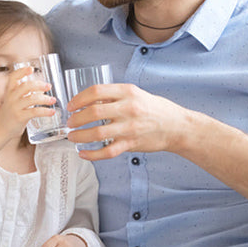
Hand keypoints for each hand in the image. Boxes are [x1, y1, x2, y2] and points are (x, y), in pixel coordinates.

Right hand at [0, 67, 55, 139]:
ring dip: (45, 99)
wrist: (0, 130)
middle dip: (39, 85)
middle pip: (26, 86)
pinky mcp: (20, 117)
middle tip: (48, 86)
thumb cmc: (9, 115)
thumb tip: (40, 88)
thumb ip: (23, 94)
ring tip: (53, 100)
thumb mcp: (13, 101)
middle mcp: (11, 98)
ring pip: (32, 99)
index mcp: (9, 92)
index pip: (13, 78)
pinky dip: (45, 111)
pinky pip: (35, 112)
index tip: (31, 69)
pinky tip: (51, 112)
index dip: (21, 72)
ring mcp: (15, 107)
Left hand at [66, 83, 191, 159]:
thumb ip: (115, 96)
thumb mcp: (137, 94)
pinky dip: (92, 154)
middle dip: (76, 118)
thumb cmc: (156, 109)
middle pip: (93, 112)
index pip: (96, 91)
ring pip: (96, 133)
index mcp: (128, 92)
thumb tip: (90, 100)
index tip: (72, 105)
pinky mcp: (131, 144)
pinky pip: (107, 152)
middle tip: (70, 122)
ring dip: (79, 136)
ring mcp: (129, 128)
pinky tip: (83, 153)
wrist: (177, 127)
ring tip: (73, 136)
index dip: (79, 98)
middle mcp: (128, 108)